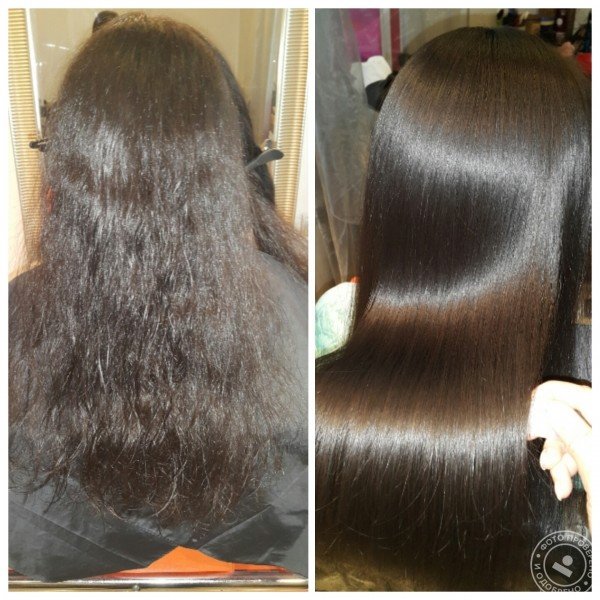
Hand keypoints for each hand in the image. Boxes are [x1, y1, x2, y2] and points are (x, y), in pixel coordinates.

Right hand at [528, 380, 591, 532]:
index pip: (586, 397)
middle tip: (533, 441)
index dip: (557, 394)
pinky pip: (574, 459)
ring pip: (570, 440)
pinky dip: (562, 471)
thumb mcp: (597, 474)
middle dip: (553, 434)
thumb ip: (577, 436)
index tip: (531, 401)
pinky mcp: (596, 471)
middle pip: (574, 418)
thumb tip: (550, 406)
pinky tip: (562, 487)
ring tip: (557, 480)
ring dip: (557, 458)